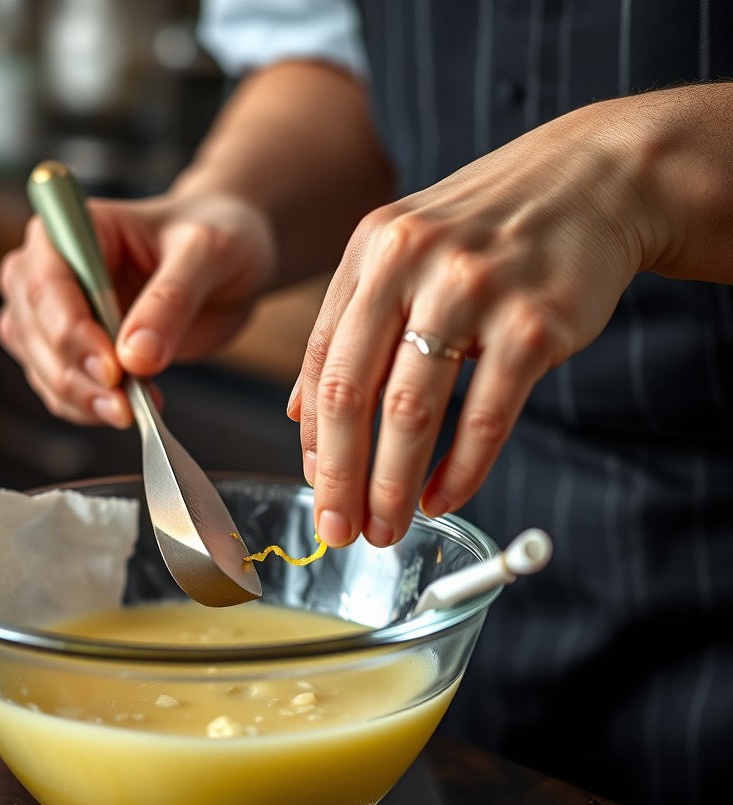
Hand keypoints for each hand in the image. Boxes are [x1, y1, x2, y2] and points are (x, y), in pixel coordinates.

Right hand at [0, 192, 275, 427]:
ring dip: (83, 399)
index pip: (45, 285)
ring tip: (134, 410)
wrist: (227, 263)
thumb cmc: (216, 235)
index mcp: (71, 228)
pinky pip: (62, 391)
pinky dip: (91, 409)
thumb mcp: (207, 254)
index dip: (71, 332)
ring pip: (42, 368)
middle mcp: (50, 268)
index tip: (112, 370)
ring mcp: (56, 314)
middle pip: (33, 332)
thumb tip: (137, 355)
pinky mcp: (74, 351)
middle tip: (126, 405)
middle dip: (76, 376)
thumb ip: (171, 299)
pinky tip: (131, 408)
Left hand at [288, 96, 654, 547]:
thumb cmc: (489, 233)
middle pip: (352, 393)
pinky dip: (460, 471)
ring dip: (392, 486)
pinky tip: (442, 499)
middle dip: (340, 476)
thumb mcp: (404, 254)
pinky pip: (485, 417)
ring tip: (385, 528)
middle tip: (337, 531)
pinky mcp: (534, 322)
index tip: (316, 488)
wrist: (598, 179)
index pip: (322, 362)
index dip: (314, 437)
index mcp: (373, 249)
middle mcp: (413, 263)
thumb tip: (299, 412)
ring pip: (411, 412)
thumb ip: (349, 325)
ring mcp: (474, 290)